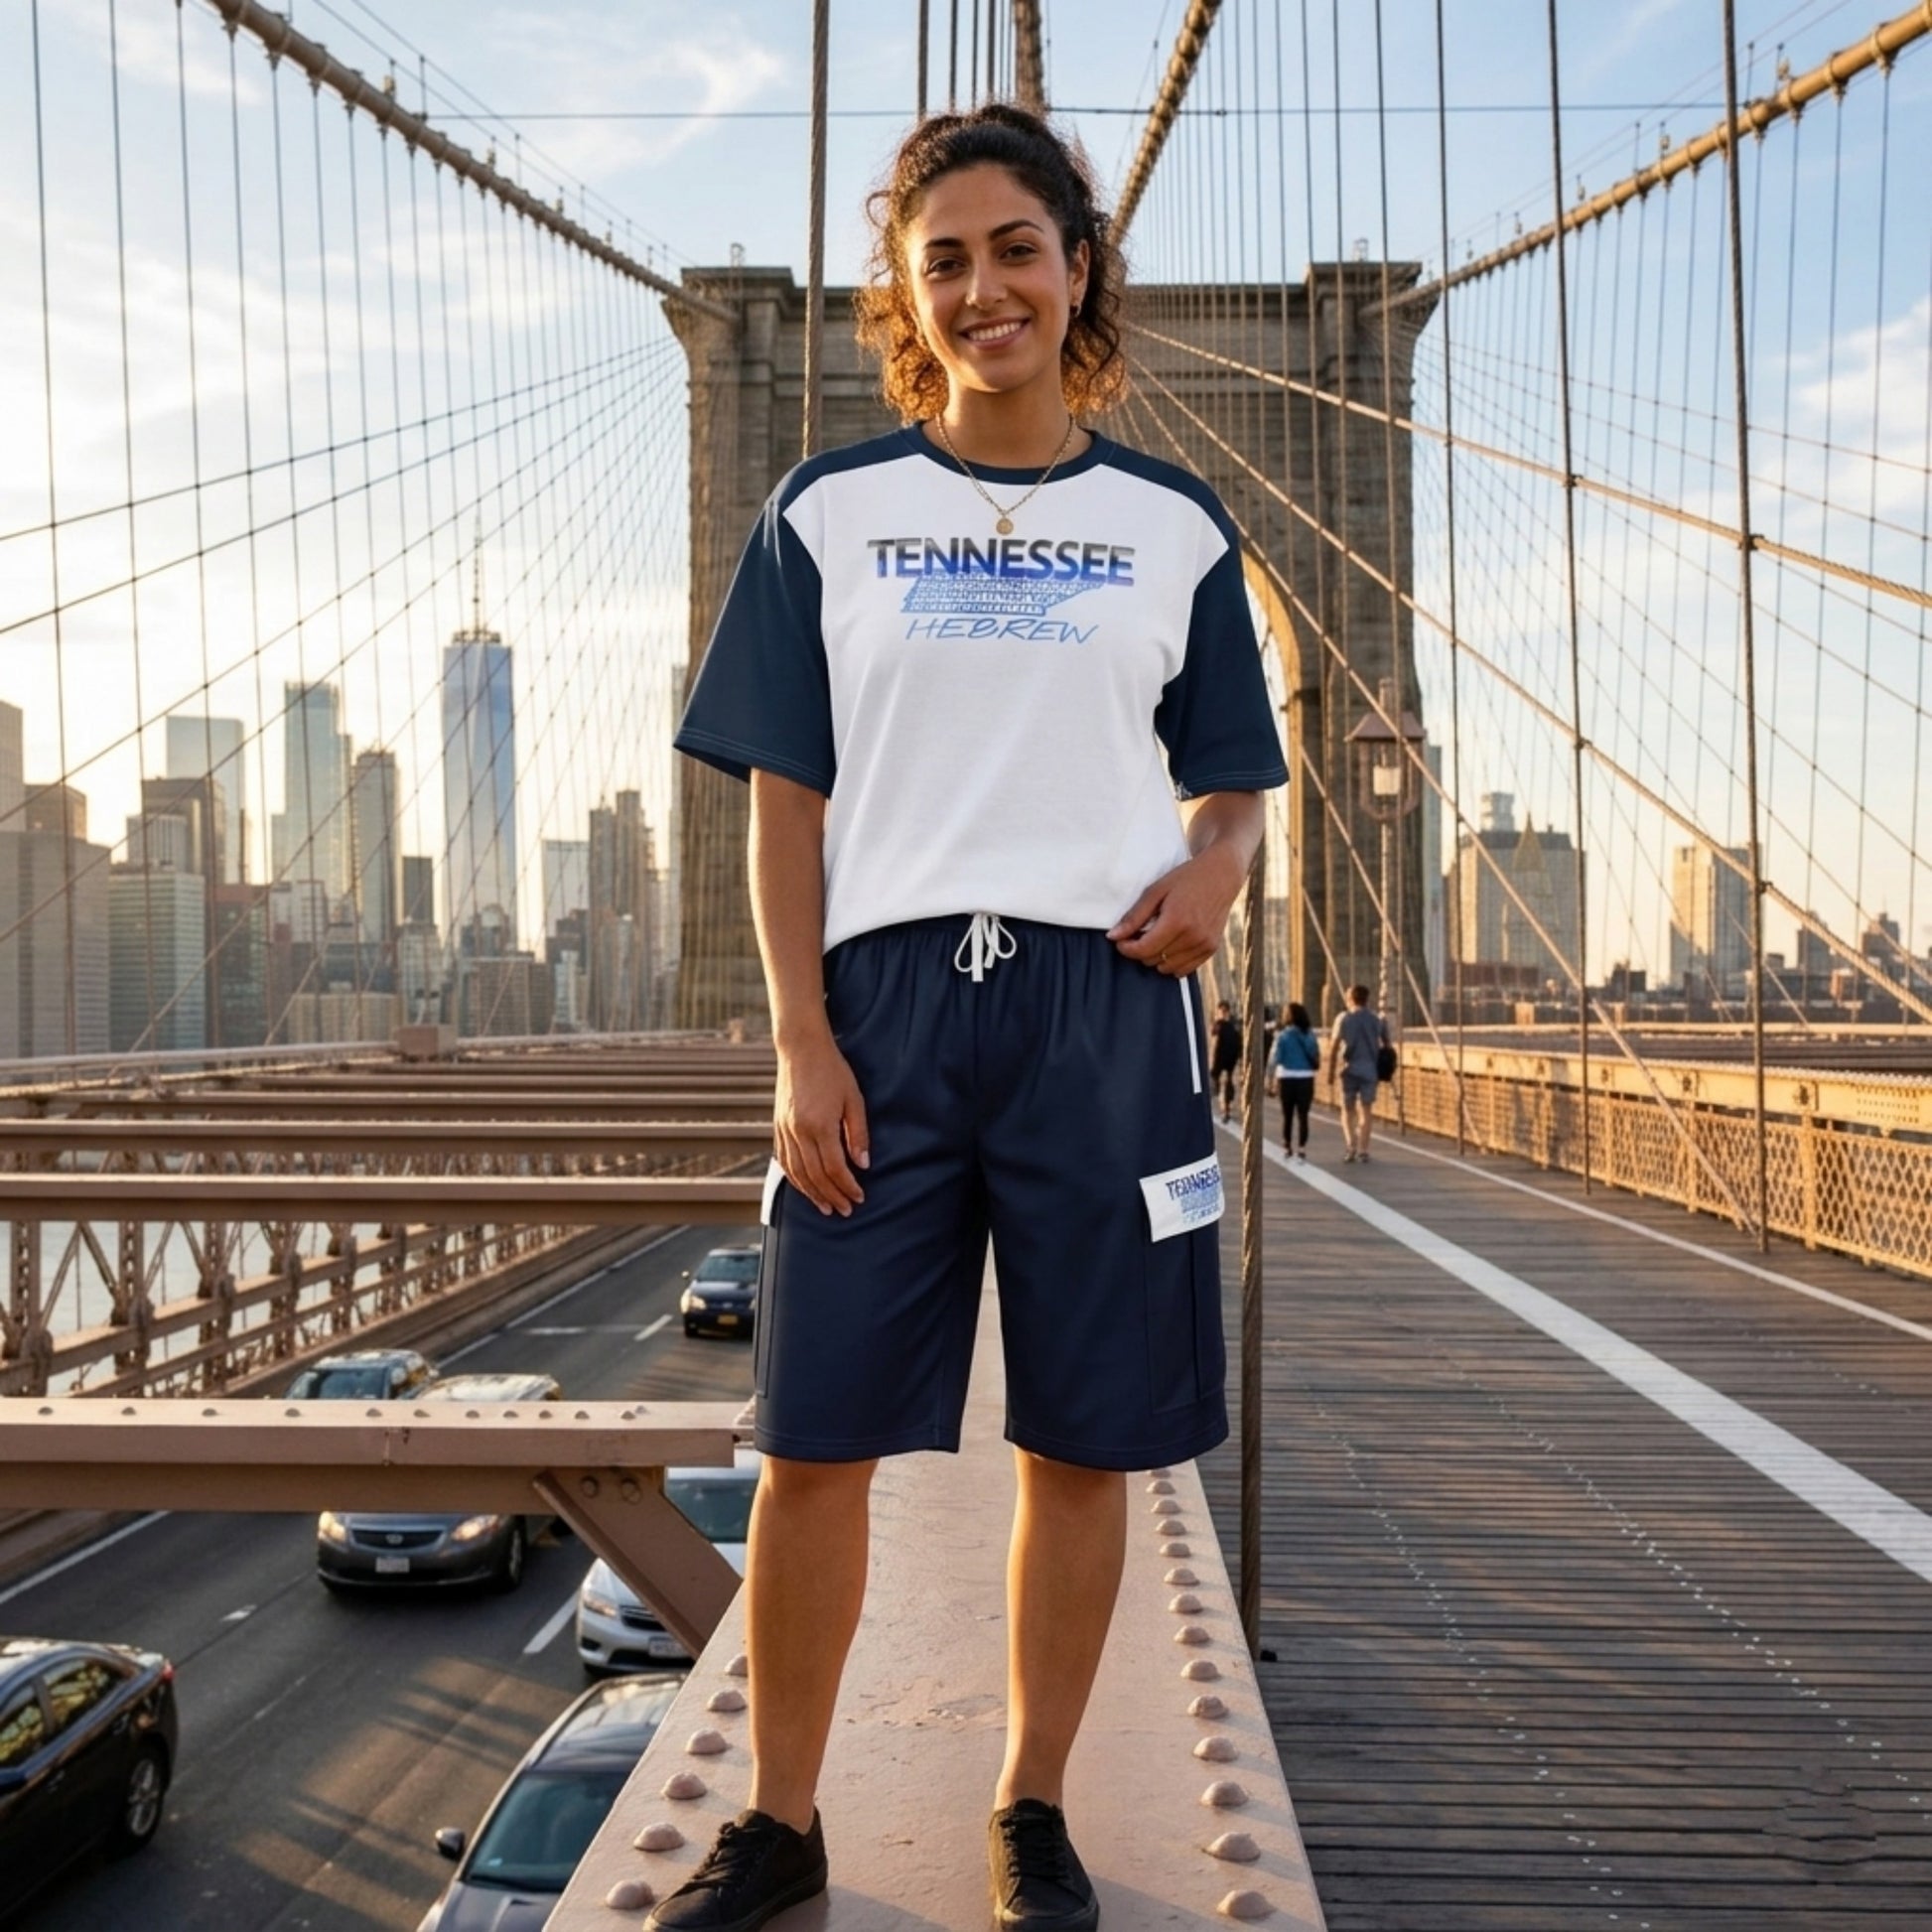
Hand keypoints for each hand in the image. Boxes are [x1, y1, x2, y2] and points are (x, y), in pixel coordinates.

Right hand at [773, 1034, 868, 1216]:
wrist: (801, 1049)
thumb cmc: (832, 1071)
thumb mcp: (853, 1099)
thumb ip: (857, 1133)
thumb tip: (862, 1164)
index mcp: (819, 1125)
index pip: (834, 1167)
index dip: (847, 1186)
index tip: (859, 1197)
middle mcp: (798, 1131)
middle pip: (815, 1175)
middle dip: (831, 1195)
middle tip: (845, 1210)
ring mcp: (784, 1130)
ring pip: (796, 1172)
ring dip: (811, 1193)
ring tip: (826, 1206)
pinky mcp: (777, 1126)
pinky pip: (784, 1160)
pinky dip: (794, 1177)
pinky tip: (804, 1186)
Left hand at [1106, 842, 1246, 975]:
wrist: (1222, 874)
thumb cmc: (1186, 878)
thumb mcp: (1156, 891)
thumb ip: (1134, 916)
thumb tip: (1113, 936)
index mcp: (1176, 921)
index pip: (1143, 950)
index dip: (1126, 948)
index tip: (1120, 940)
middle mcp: (1192, 937)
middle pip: (1153, 959)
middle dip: (1141, 950)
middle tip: (1140, 933)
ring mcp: (1204, 945)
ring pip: (1167, 968)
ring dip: (1156, 957)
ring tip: (1157, 937)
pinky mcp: (1211, 949)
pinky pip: (1184, 970)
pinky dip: (1172, 962)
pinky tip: (1170, 945)